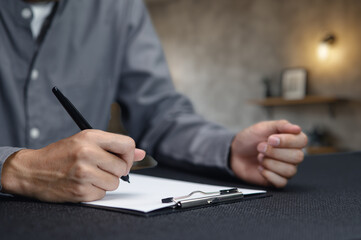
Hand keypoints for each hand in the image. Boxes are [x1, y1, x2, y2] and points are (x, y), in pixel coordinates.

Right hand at [1, 130, 144, 201]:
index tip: (123, 159)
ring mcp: (83, 173)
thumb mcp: (85, 141)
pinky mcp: (80, 190)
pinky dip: (95, 191)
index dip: (129, 154)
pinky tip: (82, 183)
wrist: (31, 170)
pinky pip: (102, 194)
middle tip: (100, 167)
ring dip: (106, 181)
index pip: (127, 144)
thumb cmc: (60, 154)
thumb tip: (141, 154)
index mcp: (90, 136)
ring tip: (90, 175)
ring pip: (115, 182)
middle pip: (122, 167)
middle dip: (115, 170)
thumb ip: (114, 146)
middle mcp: (87, 153)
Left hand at [230, 120, 306, 187]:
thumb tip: (297, 128)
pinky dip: (268, 174)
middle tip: (260, 147)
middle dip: (275, 152)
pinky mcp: (277, 180)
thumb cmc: (250, 140)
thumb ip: (280, 125)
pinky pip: (281, 182)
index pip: (302, 141)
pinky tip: (260, 168)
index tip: (271, 139)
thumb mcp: (262, 127)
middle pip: (298, 157)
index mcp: (291, 140)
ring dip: (270, 163)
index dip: (287, 141)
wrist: (235, 153)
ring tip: (260, 157)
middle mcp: (291, 155)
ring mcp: (285, 168)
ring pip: (290, 170)